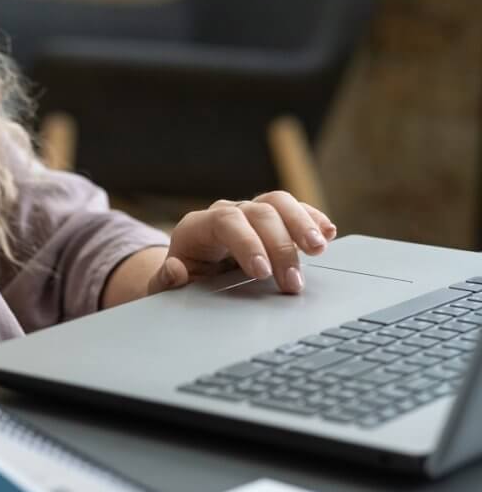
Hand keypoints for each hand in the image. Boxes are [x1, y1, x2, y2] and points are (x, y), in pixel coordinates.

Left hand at [147, 191, 336, 295]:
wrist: (190, 273)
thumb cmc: (181, 280)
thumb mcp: (164, 288)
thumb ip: (165, 282)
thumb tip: (175, 269)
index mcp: (197, 228)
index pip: (225, 222)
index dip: (246, 243)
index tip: (261, 272)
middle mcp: (225, 213)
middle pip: (258, 213)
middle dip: (280, 246)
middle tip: (292, 281)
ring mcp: (250, 213)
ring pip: (279, 203)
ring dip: (302, 224)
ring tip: (319, 249)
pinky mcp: (271, 220)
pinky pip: (295, 209)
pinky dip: (312, 219)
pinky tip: (327, 233)